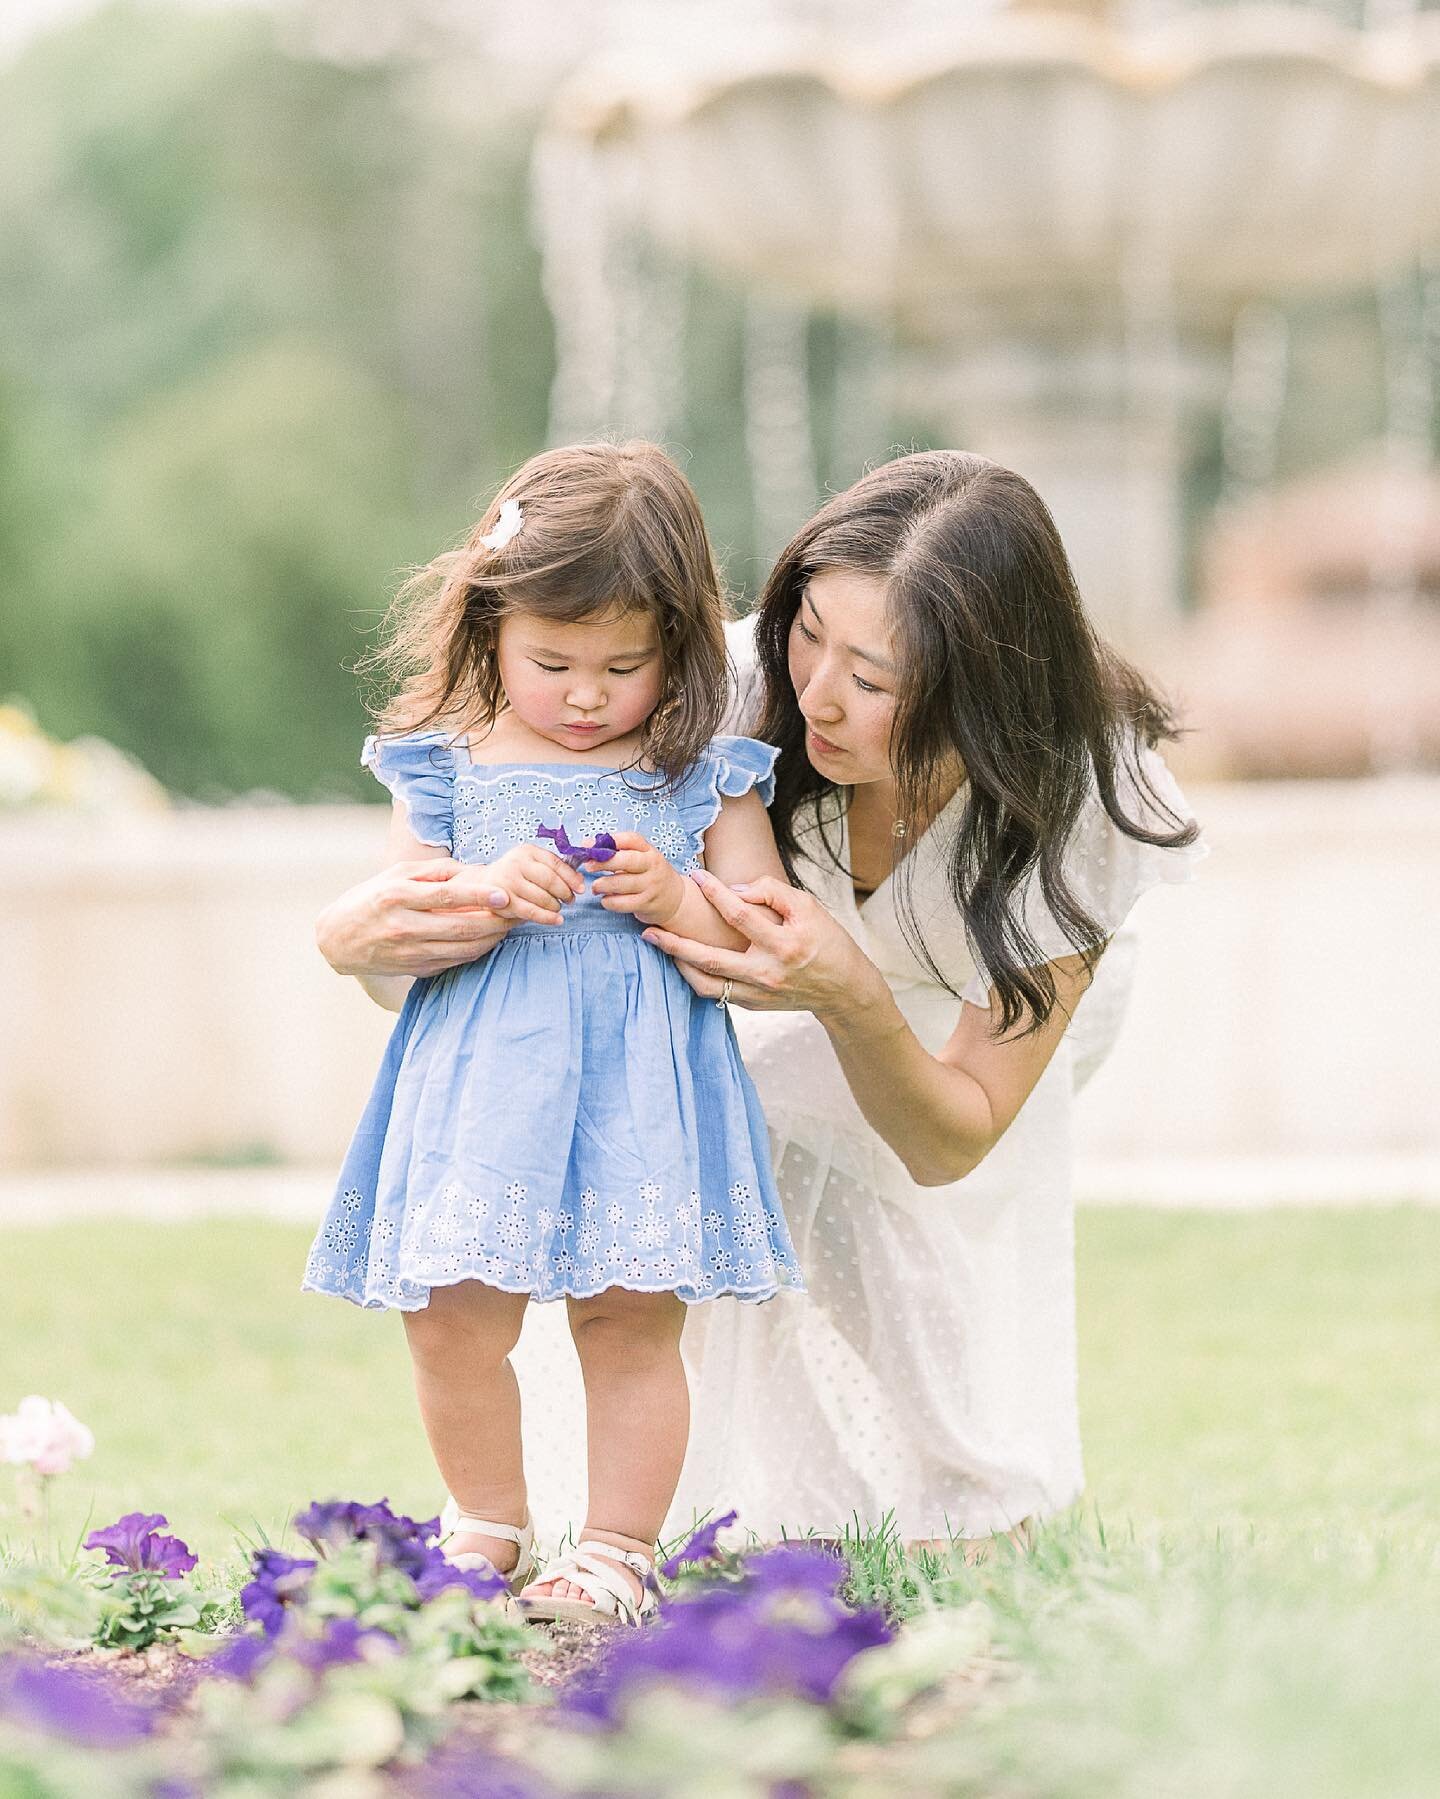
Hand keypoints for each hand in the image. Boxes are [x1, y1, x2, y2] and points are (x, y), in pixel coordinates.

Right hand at [316, 858, 516, 979]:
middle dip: (495, 920)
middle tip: (518, 911)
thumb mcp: (397, 874)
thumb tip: (476, 871)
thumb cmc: (372, 898)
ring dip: (491, 937)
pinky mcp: (416, 969)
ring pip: (463, 948)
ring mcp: (410, 952)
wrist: (338, 940)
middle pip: (460, 926)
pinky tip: (488, 938)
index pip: (445, 896)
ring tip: (508, 924)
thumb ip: (437, 871)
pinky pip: (455, 961)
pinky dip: (477, 950)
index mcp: (398, 896)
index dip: (478, 895)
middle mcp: (404, 926)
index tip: (504, 894)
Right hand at [484, 844, 584, 922]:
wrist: (486, 886)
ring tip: (558, 908)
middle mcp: (516, 863)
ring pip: (543, 897)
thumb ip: (555, 868)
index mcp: (527, 851)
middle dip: (565, 893)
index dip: (571, 877)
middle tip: (570, 900)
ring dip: (556, 906)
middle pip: (550, 880)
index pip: (555, 863)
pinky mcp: (504, 901)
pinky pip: (532, 912)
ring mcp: (509, 882)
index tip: (581, 888)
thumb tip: (580, 880)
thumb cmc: (516, 875)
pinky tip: (557, 920)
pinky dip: (547, 918)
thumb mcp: (533, 864)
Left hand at [587, 832, 685, 925]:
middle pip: (627, 860)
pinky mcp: (646, 904)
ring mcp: (650, 886)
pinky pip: (622, 903)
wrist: (675, 899)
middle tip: (588, 866)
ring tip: (595, 886)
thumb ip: (617, 851)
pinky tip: (606, 899)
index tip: (590, 845)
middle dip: (604, 862)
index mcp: (649, 851)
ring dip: (602, 884)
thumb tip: (587, 844)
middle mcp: (652, 866)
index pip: (631, 839)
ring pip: (621, 883)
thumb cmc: (650, 875)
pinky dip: (609, 902)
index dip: (610, 840)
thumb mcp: (641, 858)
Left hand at [640, 870, 883, 1021]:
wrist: (843, 988)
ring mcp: (759, 993)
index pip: (739, 914)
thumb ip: (770, 892)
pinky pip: (716, 993)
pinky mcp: (753, 1005)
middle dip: (676, 943)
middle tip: (650, 929)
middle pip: (710, 958)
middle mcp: (768, 972)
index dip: (714, 892)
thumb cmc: (826, 941)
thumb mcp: (808, 907)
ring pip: (707, 982)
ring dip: (679, 963)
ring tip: (659, 944)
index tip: (696, 876)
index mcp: (784, 944)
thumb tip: (732, 890)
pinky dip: (696, 977)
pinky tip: (683, 961)